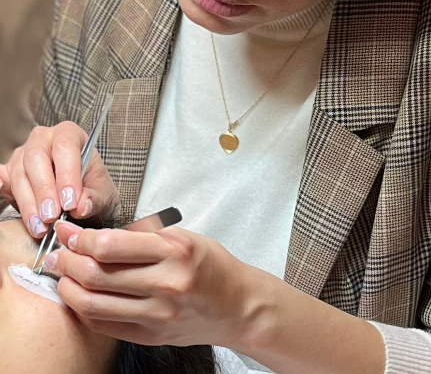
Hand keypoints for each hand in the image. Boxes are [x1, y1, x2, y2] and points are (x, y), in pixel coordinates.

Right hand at [0, 122, 118, 237]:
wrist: (78, 195)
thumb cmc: (91, 187)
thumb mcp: (101, 192)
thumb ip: (93, 199)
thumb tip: (81, 207)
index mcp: (69, 134)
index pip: (65, 147)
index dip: (66, 175)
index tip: (70, 203)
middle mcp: (43, 139)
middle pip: (36, 157)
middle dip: (44, 189)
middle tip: (51, 216)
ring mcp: (22, 154)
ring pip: (19, 174)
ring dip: (29, 203)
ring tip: (41, 227)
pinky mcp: (9, 172)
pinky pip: (2, 179)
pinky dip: (3, 190)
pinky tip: (9, 199)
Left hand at [47, 221, 257, 347]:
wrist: (237, 306)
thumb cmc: (210, 265)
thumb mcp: (183, 236)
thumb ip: (142, 236)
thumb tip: (96, 235)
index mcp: (174, 250)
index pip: (110, 245)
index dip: (79, 237)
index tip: (67, 231)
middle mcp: (165, 283)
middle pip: (96, 274)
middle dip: (67, 260)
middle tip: (57, 251)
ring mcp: (157, 314)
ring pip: (94, 304)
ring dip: (68, 287)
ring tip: (62, 274)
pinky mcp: (151, 336)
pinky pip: (105, 325)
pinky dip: (85, 310)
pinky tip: (79, 296)